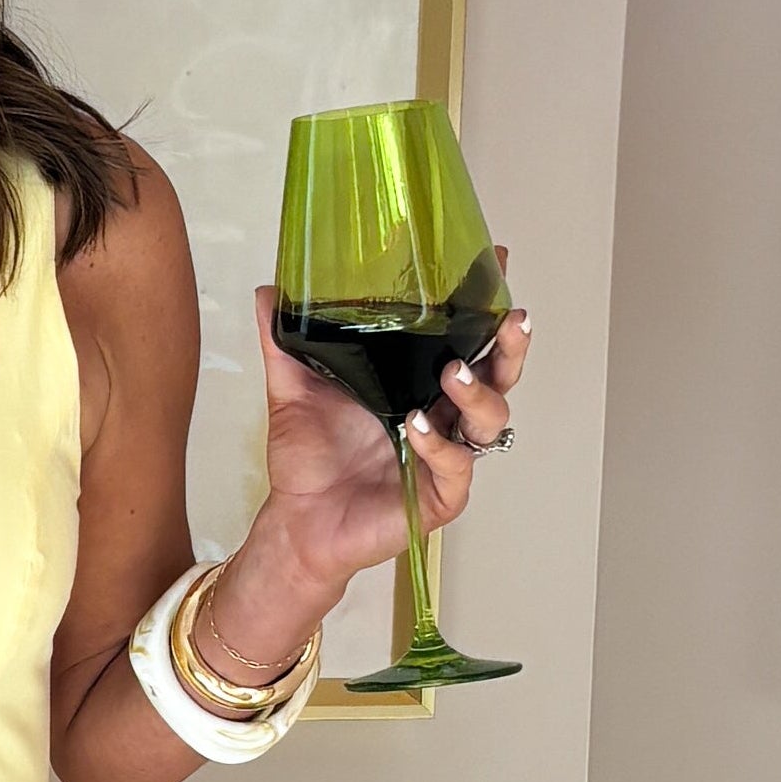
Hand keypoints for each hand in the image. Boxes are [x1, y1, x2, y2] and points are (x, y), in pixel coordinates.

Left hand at [202, 282, 529, 665]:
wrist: (297, 518)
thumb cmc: (309, 458)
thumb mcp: (292, 389)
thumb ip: (284, 340)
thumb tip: (269, 290)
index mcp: (419, 382)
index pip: (466, 339)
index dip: (488, 307)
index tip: (499, 263)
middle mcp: (443, 415)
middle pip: (499, 376)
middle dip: (511, 347)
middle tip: (511, 320)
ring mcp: (446, 455)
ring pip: (491, 421)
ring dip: (480, 394)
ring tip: (454, 374)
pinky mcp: (440, 496)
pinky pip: (457, 468)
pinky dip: (440, 446)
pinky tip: (417, 427)